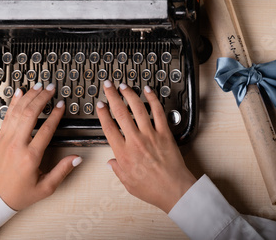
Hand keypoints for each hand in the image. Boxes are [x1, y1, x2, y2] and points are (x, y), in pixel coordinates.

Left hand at [0, 83, 81, 210]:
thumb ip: (62, 171)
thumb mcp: (46, 187)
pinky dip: (13, 102)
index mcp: (30, 157)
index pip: (46, 130)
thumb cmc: (20, 193)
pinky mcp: (0, 138)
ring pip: (18, 112)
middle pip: (30, 114)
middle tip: (51, 88)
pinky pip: (7, 115)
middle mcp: (17, 145)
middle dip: (42, 98)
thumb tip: (77, 158)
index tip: (61, 105)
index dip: (55, 115)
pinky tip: (19, 92)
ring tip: (39, 86)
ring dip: (29, 97)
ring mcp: (6, 139)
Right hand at [97, 81, 195, 212]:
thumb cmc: (153, 189)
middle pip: (120, 112)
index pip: (108, 127)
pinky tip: (148, 91)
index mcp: (123, 153)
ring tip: (123, 85)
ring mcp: (151, 135)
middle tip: (108, 85)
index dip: (102, 113)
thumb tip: (110, 163)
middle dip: (112, 96)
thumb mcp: (127, 183)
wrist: (175, 190)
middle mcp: (135, 140)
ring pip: (138, 108)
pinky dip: (153, 99)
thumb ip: (117, 169)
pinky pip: (158, 112)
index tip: (100, 105)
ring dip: (129, 94)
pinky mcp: (165, 133)